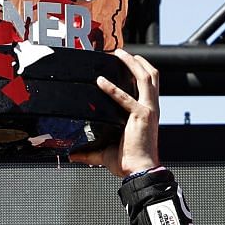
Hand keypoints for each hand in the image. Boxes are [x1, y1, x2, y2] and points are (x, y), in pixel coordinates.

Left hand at [71, 49, 160, 175]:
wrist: (139, 172)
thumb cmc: (129, 163)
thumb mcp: (106, 152)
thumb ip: (89, 152)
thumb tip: (72, 155)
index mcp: (147, 113)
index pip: (148, 86)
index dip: (139, 71)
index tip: (127, 63)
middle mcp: (151, 109)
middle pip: (152, 76)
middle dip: (138, 61)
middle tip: (122, 52)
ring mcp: (148, 111)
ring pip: (146, 78)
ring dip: (132, 64)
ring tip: (119, 54)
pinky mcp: (140, 117)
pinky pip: (125, 98)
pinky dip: (112, 89)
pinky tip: (100, 82)